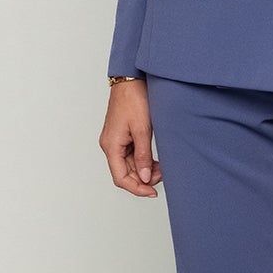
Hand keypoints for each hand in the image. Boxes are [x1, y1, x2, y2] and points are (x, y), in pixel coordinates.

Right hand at [99, 79, 161, 196]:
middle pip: (125, 173)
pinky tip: (155, 160)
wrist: (130, 80)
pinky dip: (143, 160)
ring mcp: (115, 141)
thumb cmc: (133, 99)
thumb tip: (144, 177)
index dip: (136, 188)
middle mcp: (110, 145)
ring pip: (129, 165)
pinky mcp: (122, 136)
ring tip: (161, 168)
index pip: (121, 178)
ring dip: (144, 170)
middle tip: (162, 176)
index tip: (151, 192)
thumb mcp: (142, 130)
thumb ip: (143, 156)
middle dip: (143, 179)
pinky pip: (131, 155)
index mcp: (111, 146)